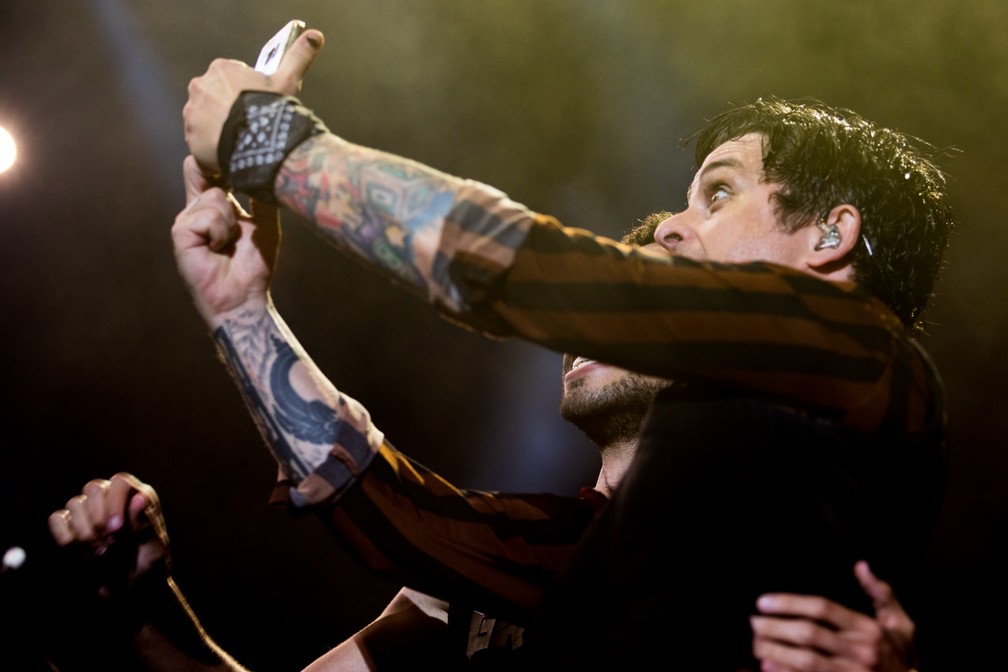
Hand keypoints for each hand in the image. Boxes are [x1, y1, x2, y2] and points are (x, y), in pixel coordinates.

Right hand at [47, 472, 168, 599]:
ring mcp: (91, 512)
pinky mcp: (71, 528)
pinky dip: (65, 536)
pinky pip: (57, 520)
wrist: (131, 594)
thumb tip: (139, 497)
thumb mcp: (154, 551)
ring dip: (85, 533)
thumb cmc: (149, 571)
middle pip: (93, 489)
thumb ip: (146, 525)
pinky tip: (80, 551)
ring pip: (74, 504)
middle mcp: (114, 500)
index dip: (114, 502)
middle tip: (109, 545)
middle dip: (97, 520)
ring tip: (101, 554)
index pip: (120, 482)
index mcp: (139, 498)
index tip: (115, 529)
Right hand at [171, 155, 279, 325]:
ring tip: (229, 244)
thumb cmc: (253, 266)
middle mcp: (195, 209)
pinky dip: (221, 232)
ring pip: (215, 197)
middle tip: (238, 223)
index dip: (216, 159)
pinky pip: (208, 217)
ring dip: (232, 221)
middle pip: (206, 172)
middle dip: (231, 191)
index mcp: (211, 205)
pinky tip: (218, 249)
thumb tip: (264, 171)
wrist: (244, 297)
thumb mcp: (264, 224)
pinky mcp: (181, 233)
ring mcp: (185, 220)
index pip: (204, 167)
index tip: (235, 160)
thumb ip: (260, 198)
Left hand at [183, 28, 324, 172]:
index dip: (246, 93)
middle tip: (249, 124)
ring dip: (219, 128)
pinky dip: (212, 146)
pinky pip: (201, 141)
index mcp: (221, 69)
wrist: (258, 143)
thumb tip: (314, 37)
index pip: (231, 78)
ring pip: (206, 119)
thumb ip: (298, 57)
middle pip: (216, 98)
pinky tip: (231, 150)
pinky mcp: (190, 136)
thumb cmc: (271, 110)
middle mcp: (201, 86)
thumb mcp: (288, 80)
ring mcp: (192, 112)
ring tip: (241, 139)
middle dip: (229, 109)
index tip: (256, 105)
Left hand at [750, 562, 915, 671]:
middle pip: (809, 635)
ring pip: (806, 661)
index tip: (763, 602)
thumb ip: (879, 592)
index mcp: (868, 628)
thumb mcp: (898, 621)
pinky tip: (769, 668)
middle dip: (775, 628)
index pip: (822, 609)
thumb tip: (861, 565)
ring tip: (756, 644)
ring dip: (776, 653)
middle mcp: (861, 651)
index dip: (789, 603)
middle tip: (753, 623)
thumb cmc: (901, 651)